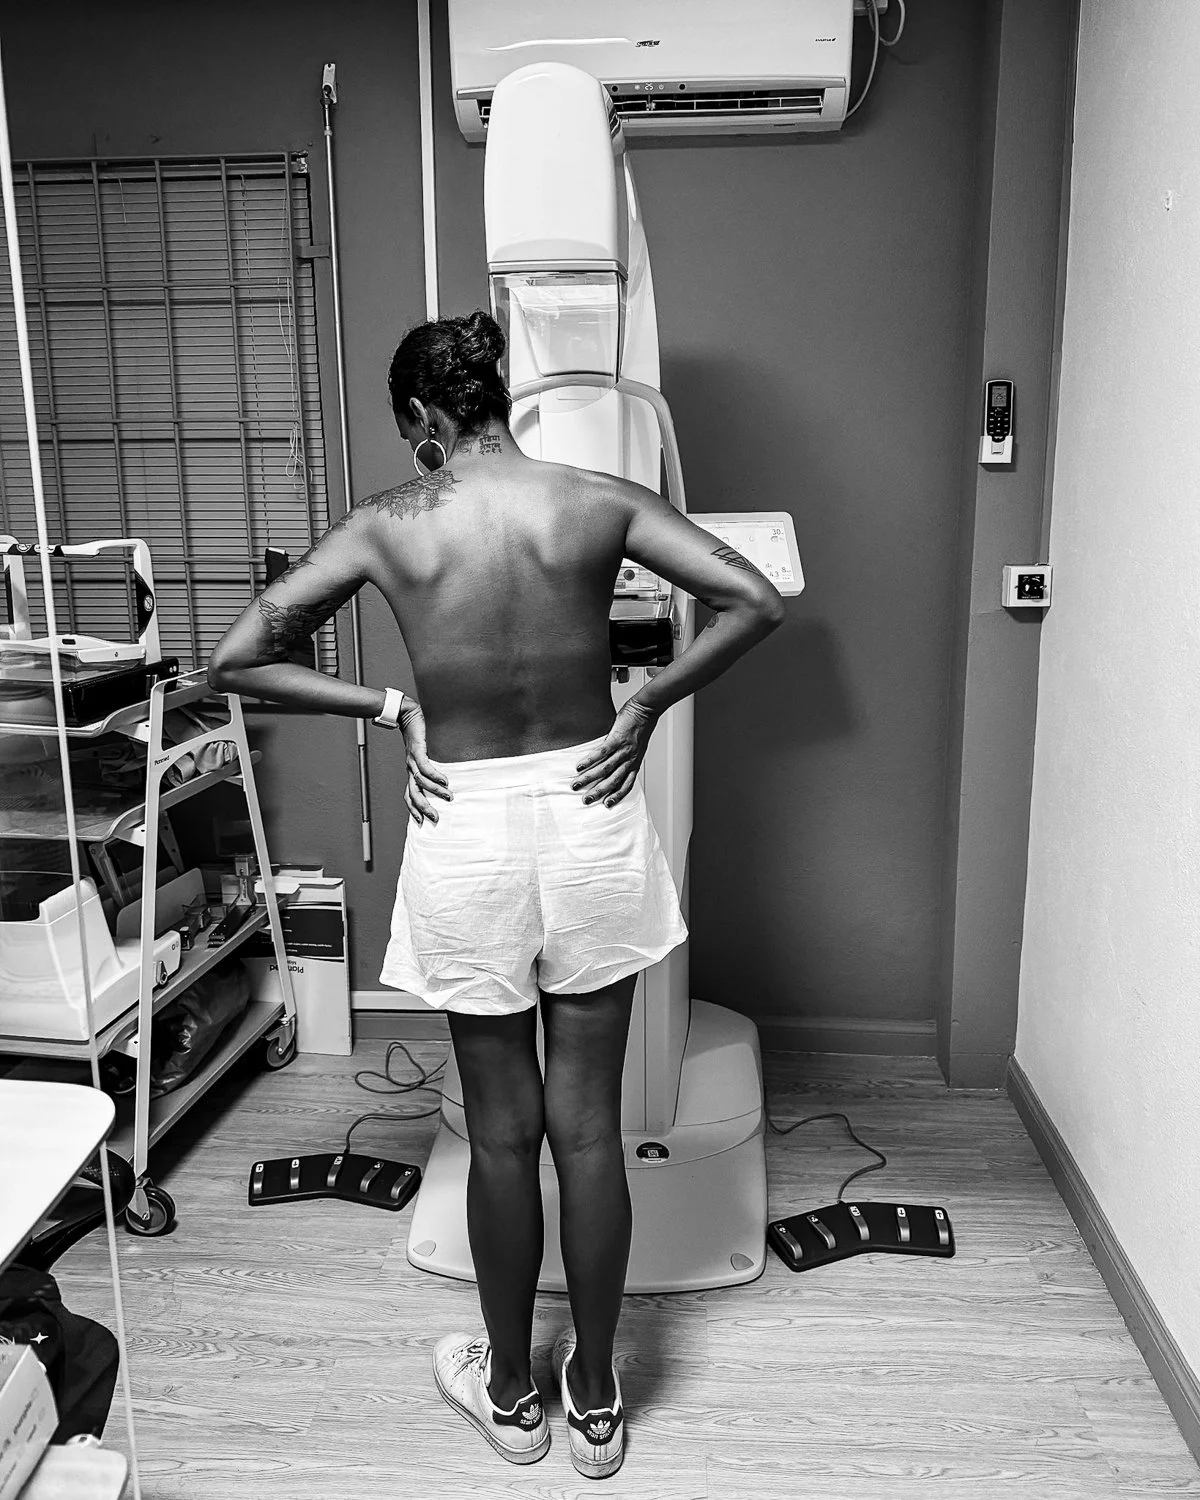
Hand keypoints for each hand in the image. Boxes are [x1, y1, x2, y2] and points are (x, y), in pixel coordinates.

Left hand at [398, 698, 452, 824]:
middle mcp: (410, 768)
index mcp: (411, 771)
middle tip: (435, 818)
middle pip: (413, 793)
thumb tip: (447, 776)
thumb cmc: (420, 733)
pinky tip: (444, 781)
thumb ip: (432, 764)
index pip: (410, 794)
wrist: (408, 713)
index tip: (422, 822)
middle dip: (423, 807)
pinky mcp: (417, 750)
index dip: (414, 809)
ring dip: (434, 791)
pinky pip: (425, 766)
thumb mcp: (425, 752)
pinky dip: (434, 775)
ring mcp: (412, 760)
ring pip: (420, 782)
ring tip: (449, 796)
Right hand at [571, 700, 658, 806]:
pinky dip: (590, 760)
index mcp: (635, 763)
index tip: (607, 804)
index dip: (617, 796)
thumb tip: (613, 765)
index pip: (626, 784)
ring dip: (589, 778)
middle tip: (586, 800)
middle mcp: (630, 759)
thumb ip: (625, 757)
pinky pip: (602, 752)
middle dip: (598, 792)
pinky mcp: (617, 738)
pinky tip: (580, 766)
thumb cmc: (640, 727)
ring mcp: (624, 749)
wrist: (646, 710)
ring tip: (576, 784)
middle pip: (613, 780)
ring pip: (605, 769)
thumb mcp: (636, 747)